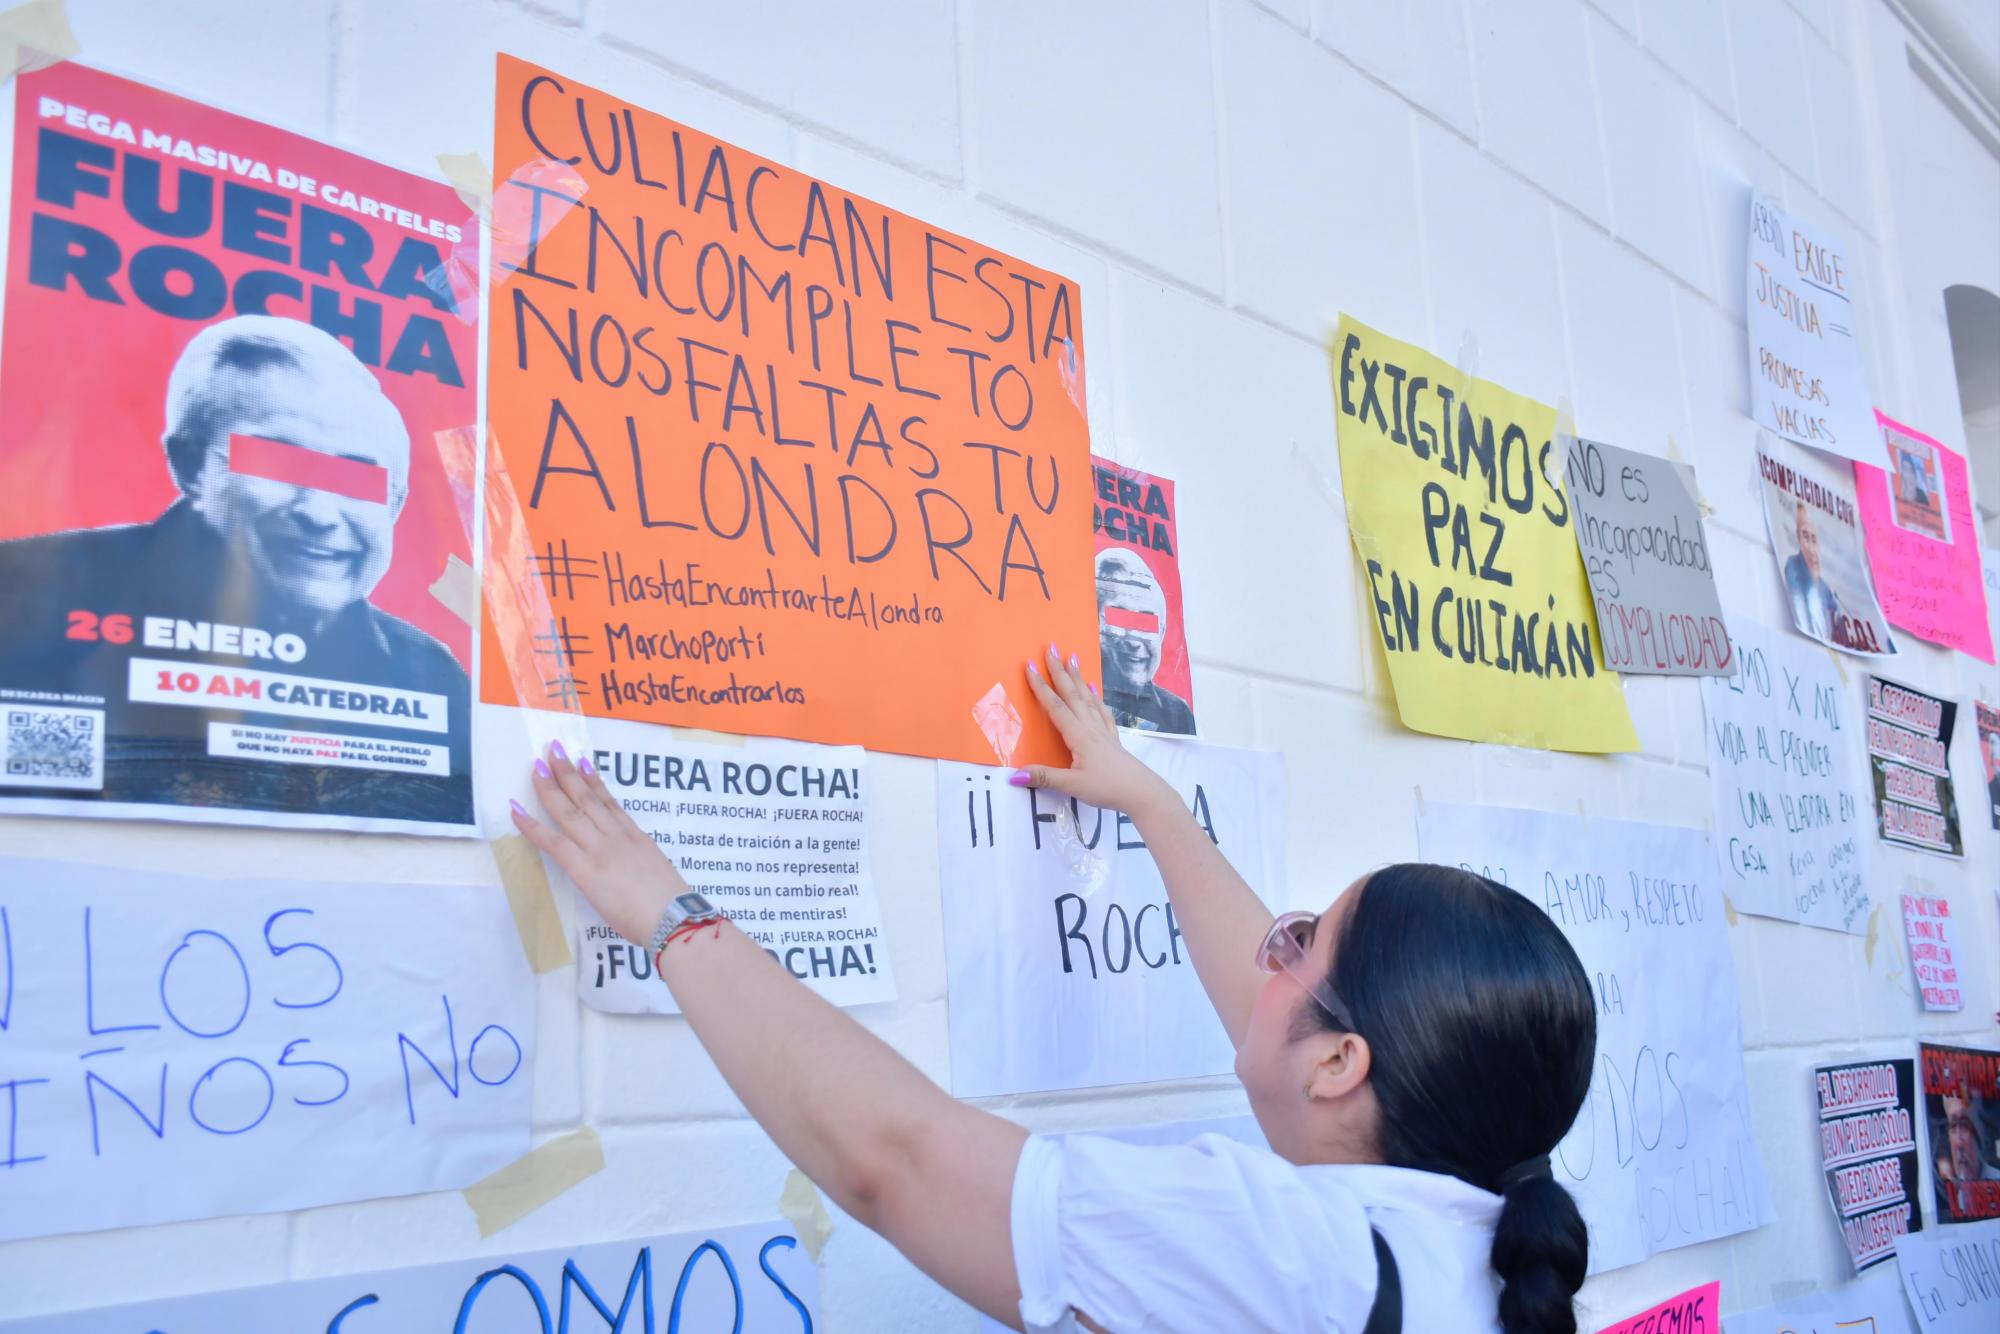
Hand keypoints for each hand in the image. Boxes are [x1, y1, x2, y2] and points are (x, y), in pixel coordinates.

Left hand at [511, 742, 686, 944]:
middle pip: (586, 797)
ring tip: (537, 766)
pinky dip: (532, 825)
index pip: (610, 802)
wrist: (671, 916)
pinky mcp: (584, 867)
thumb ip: (641, 862)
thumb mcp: (658, 871)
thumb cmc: (670, 905)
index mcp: (635, 836)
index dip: (594, 780)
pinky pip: (553, 841)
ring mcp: (598, 848)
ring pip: (568, 811)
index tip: (582, 761)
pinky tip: (517, 811)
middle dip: (567, 772)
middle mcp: (615, 835)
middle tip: (553, 750)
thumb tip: (631, 867)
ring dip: (550, 786)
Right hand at [1018, 643, 1175, 816]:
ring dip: (1077, 678)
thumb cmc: (1107, 788)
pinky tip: (1092, 689)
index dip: (1041, 687)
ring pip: (1087, 698)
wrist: (1141, 792)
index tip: (1030, 666)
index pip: (1056, 706)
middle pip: (1072, 694)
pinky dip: (1095, 698)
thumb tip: (1015, 775)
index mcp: (1079, 736)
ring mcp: (1103, 731)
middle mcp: (1090, 728)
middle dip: (1060, 670)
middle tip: (1051, 648)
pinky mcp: (1112, 738)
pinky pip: (1101, 712)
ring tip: (1072, 658)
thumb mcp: (1072, 786)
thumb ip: (1045, 777)